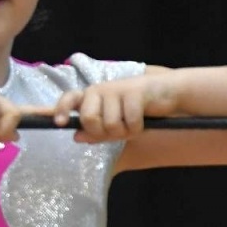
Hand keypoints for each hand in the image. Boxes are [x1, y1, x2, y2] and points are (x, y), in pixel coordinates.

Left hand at [52, 74, 177, 142]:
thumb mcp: (114, 123)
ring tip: (133, 124)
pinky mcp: (134, 91)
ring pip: (111, 124)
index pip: (70, 98)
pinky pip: (130, 122)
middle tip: (116, 131)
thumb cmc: (136, 109)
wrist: (166, 93)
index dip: (61, 109)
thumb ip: (94, 131)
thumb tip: (76, 137)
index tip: (59, 123)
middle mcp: (99, 90)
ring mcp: (116, 89)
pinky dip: (138, 128)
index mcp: (91, 97)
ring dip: (125, 132)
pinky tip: (142, 121)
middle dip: (102, 132)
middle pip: (88, 119)